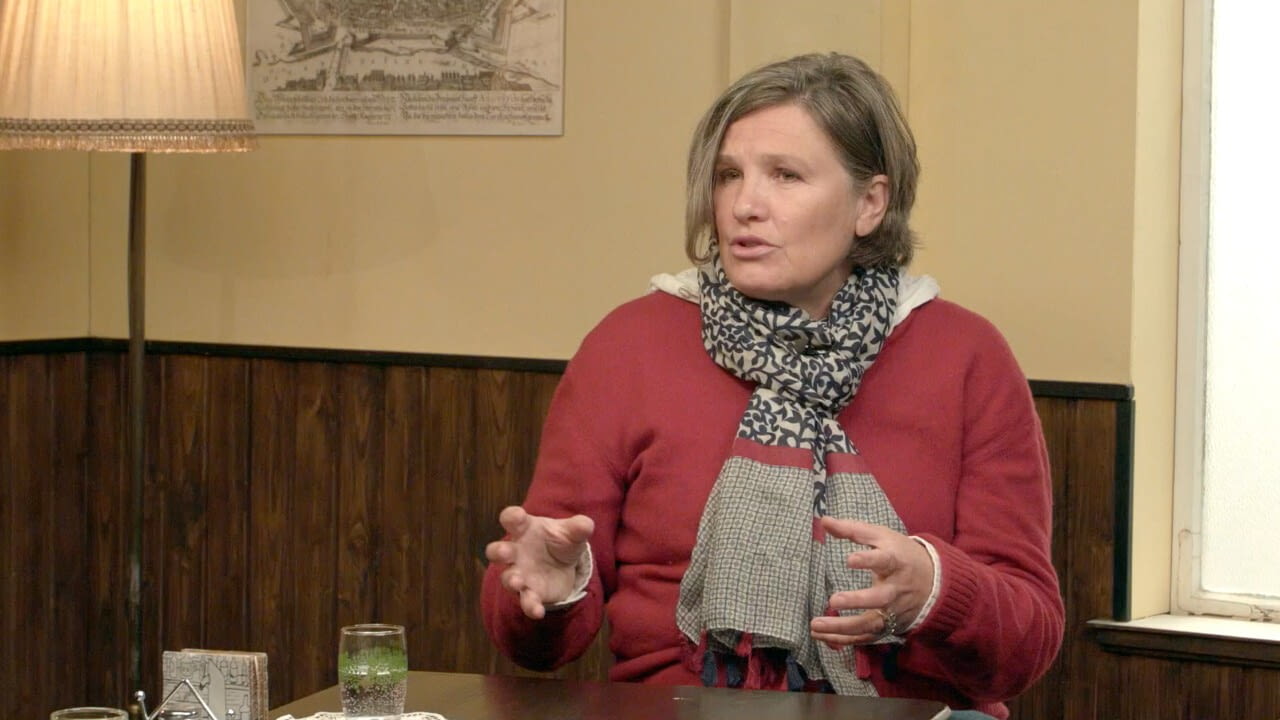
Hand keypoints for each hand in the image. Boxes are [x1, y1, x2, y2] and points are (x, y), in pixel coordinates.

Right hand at [484, 505, 594, 619]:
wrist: (566, 565)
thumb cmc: (560, 541)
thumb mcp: (572, 532)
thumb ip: (578, 527)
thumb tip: (587, 525)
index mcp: (524, 528)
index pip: (511, 518)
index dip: (511, 517)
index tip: (517, 516)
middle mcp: (516, 551)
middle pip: (497, 550)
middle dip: (498, 551)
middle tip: (505, 552)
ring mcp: (520, 573)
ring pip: (508, 578)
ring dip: (511, 580)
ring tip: (518, 582)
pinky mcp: (530, 593)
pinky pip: (526, 601)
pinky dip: (530, 606)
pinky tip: (538, 612)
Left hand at [809, 516, 934, 646]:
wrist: (934, 581)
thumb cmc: (901, 554)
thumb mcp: (882, 536)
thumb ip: (853, 530)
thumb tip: (824, 520)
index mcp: (897, 562)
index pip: (885, 560)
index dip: (868, 560)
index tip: (850, 560)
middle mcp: (897, 589)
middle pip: (880, 599)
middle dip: (858, 601)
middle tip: (834, 600)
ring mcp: (894, 611)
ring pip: (871, 623)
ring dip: (843, 627)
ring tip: (816, 625)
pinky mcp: (889, 626)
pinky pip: (866, 637)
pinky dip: (844, 640)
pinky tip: (822, 637)